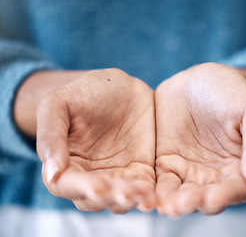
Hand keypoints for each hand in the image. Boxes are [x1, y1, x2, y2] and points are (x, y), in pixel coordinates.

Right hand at [35, 69, 155, 212]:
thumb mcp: (58, 104)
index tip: (98, 187)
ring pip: (120, 200)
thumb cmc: (83, 92)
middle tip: (126, 192)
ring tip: (143, 191)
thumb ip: (51, 135)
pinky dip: (148, 194)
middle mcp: (90, 175)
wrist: (120, 87)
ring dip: (130, 199)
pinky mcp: (141, 172)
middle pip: (94, 199)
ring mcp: (117, 176)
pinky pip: (144, 190)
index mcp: (65, 162)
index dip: (81, 188)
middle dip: (109, 197)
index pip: (67, 185)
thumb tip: (51, 172)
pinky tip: (154, 190)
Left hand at [155, 63, 245, 216]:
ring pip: (179, 195)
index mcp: (237, 167)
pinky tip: (145, 192)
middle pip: (205, 199)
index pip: (236, 191)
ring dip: (172, 202)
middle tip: (184, 202)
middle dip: (195, 203)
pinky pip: (157, 181)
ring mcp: (186, 171)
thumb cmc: (233, 93)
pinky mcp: (164, 163)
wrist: (200, 79)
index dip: (227, 196)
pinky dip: (152, 189)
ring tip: (164, 203)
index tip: (215, 196)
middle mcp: (212, 176)